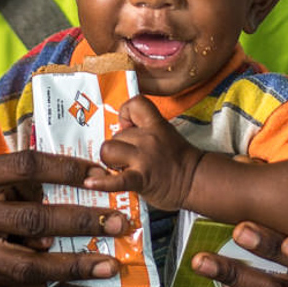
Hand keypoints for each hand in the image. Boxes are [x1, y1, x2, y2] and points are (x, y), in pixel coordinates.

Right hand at [0, 152, 128, 286]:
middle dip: (79, 223)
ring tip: (107, 268)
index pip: (25, 167)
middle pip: (30, 220)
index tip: (100, 177)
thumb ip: (18, 176)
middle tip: (118, 224)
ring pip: (26, 266)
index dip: (64, 170)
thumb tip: (73, 182)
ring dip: (71, 268)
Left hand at [89, 96, 202, 210]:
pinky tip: (90, 183)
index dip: (125, 113)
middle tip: (128, 158)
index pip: (134, 103)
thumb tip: (119, 131)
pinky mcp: (141, 179)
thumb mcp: (164, 134)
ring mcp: (144, 158)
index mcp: (156, 124)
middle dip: (117, 147)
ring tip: (121, 168)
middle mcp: (149, 138)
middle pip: (115, 134)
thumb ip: (143, 130)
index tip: (128, 126)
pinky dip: (102, 182)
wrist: (197, 180)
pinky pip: (116, 179)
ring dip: (110, 161)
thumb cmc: (178, 159)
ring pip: (108, 150)